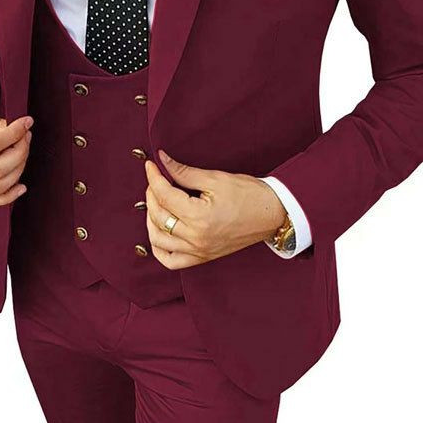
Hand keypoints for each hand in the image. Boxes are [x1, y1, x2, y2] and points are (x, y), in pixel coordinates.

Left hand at [144, 150, 286, 269]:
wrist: (272, 214)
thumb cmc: (249, 194)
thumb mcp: (215, 178)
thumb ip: (184, 172)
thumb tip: (162, 161)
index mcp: (200, 217)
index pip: (164, 196)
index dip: (154, 177)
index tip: (150, 165)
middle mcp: (196, 238)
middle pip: (158, 216)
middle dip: (151, 194)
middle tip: (155, 179)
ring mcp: (198, 251)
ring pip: (158, 240)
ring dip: (151, 219)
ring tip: (156, 202)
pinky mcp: (202, 257)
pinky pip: (170, 261)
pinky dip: (159, 248)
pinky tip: (159, 231)